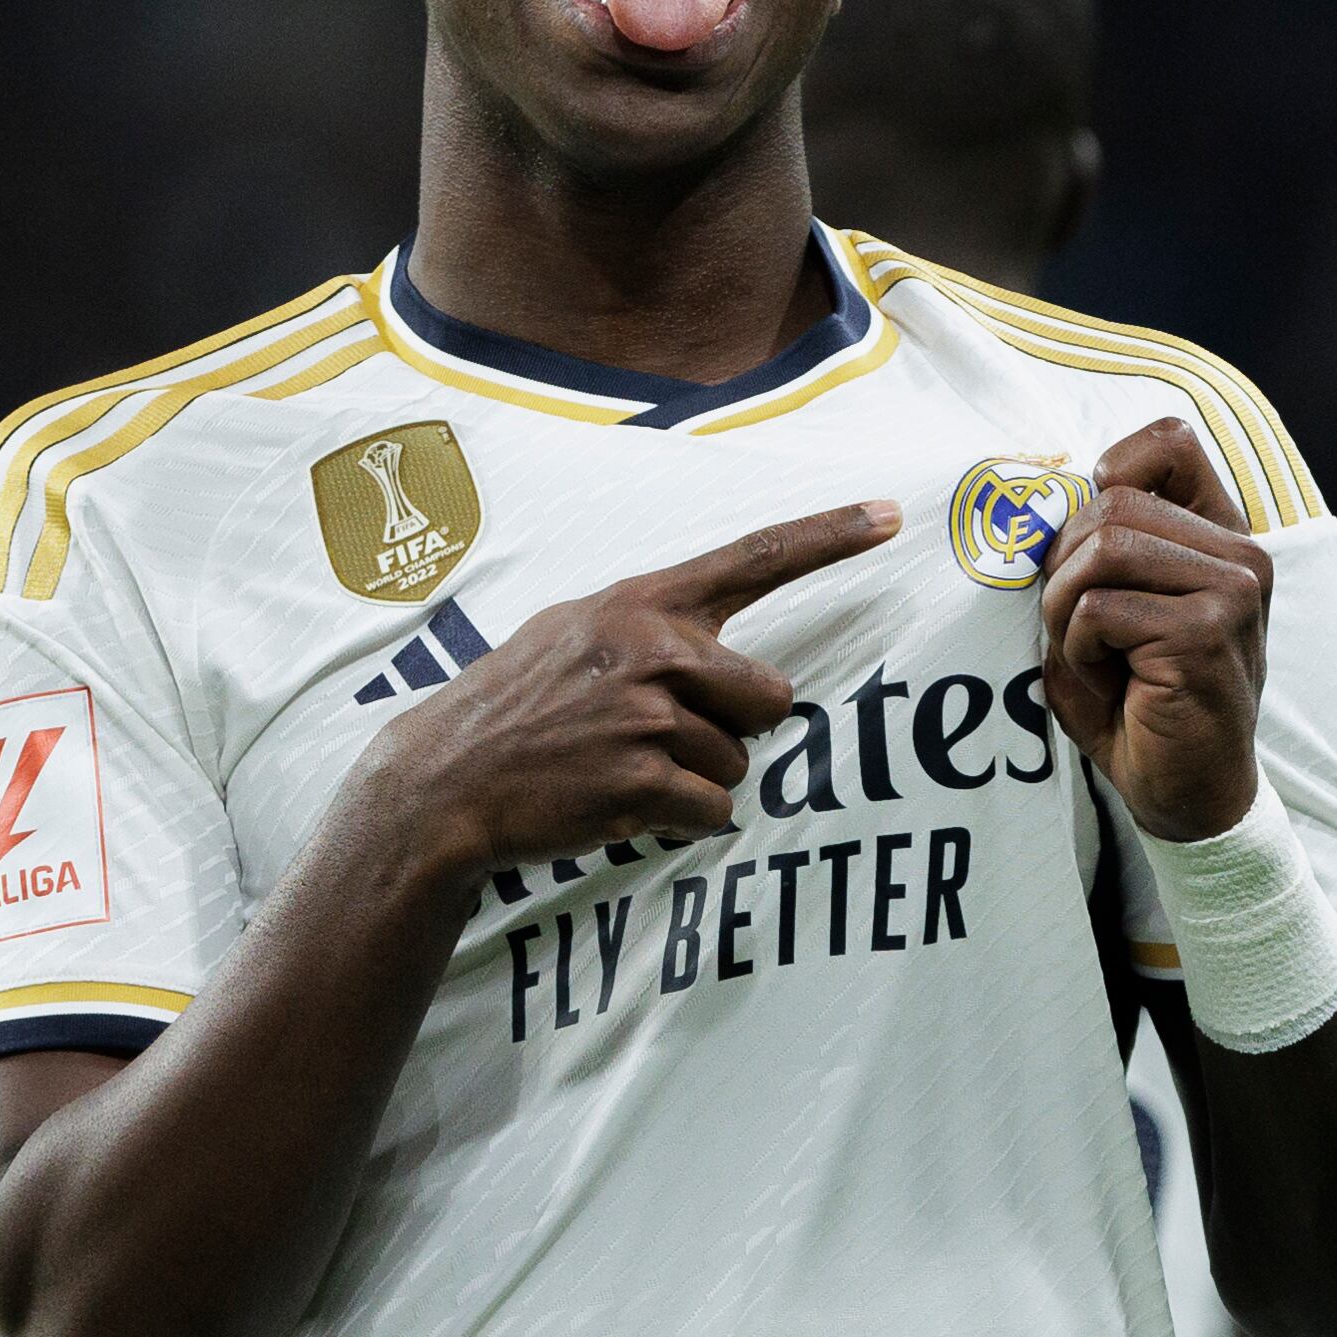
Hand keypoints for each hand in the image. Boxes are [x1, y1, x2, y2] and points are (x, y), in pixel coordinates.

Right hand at [389, 499, 897, 864]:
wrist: (445, 781)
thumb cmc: (517, 706)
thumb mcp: (572, 632)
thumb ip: (649, 628)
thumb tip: (717, 651)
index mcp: (640, 603)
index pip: (753, 558)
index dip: (829, 536)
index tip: (892, 516)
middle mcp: (651, 649)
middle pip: (769, 698)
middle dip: (732, 730)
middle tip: (661, 738)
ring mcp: (647, 716)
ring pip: (738, 763)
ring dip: (695, 780)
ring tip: (622, 769)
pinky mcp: (642, 781)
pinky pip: (713, 811)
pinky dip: (680, 821)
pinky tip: (623, 804)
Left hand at [1039, 419, 1268, 841]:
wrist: (1189, 796)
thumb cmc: (1143, 704)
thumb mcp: (1116, 608)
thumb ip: (1094, 549)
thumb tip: (1041, 503)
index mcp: (1222, 536)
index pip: (1169, 441)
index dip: (1107, 475)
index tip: (1088, 546)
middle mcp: (1241, 552)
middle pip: (1111, 501)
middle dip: (1065, 567)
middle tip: (1079, 631)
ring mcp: (1233, 589)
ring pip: (1103, 548)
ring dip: (1067, 610)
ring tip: (1093, 656)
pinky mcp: (1208, 632)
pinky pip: (1100, 609)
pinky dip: (1080, 649)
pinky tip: (1114, 685)